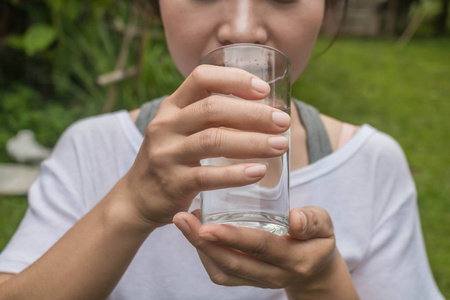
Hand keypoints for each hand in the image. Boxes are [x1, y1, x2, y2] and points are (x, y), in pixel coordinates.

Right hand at [121, 65, 290, 227]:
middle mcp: (166, 125)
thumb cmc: (172, 158)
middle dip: (253, 113)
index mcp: (172, 106)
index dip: (234, 79)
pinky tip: (258, 172)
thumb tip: (264, 110)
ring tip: (280, 145)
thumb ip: (209, 117)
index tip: (264, 89)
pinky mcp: (172, 183)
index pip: (201, 78)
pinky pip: (207, 176)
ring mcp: (166, 154)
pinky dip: (236, 173)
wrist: (138, 197)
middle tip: (283, 122)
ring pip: (212, 140)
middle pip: (212, 108)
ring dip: (252, 141)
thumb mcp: (180, 129)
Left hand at [173, 207, 356, 298]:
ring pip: (223, 271)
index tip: (208, 226)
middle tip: (182, 219)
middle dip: (204, 242)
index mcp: (294, 259)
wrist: (314, 268)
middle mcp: (274, 275)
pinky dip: (204, 255)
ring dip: (199, 248)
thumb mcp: (324, 225)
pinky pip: (222, 274)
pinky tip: (194, 234)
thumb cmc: (315, 238)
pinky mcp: (247, 280)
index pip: (260, 247)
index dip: (233, 237)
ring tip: (183, 222)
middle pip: (234, 262)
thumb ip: (312, 221)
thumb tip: (294, 219)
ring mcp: (258, 281)